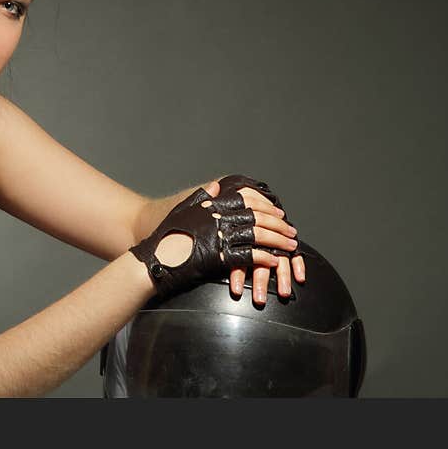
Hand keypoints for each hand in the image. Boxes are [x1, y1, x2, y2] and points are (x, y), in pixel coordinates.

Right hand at [129, 179, 299, 300]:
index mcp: (212, 206)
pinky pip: (248, 256)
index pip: (247, 201)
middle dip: (279, 225)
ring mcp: (220, 237)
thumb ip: (201, 197)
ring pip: (257, 236)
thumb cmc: (166, 235)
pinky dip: (264, 258)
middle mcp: (218, 218)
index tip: (279, 213)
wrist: (155, 258)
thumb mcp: (183, 209)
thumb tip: (216, 186)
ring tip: (290, 248)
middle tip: (292, 232)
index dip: (267, 206)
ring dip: (277, 241)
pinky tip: (275, 261)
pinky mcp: (219, 257)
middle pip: (257, 218)